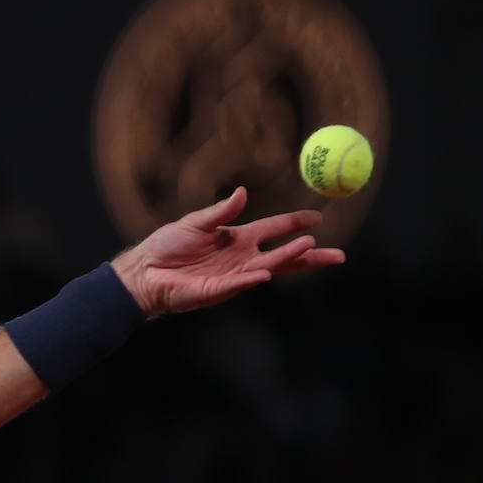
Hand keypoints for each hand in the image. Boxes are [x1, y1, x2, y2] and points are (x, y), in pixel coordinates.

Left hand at [110, 186, 344, 316]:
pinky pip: (238, 283)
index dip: (294, 222)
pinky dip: (251, 277)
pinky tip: (266, 271)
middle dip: (310, 253)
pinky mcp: (218, 289)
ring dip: (288, 258)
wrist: (144, 271)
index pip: (273, 228)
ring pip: (269, 267)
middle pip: (283, 254)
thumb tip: (243, 192)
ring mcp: (233, 275)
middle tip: (337, 253)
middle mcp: (241, 257)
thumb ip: (221, 212)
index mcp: (237, 238)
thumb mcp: (195, 223)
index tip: (318, 218)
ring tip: (310, 247)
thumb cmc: (167, 246)